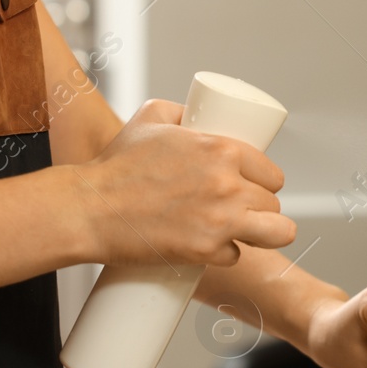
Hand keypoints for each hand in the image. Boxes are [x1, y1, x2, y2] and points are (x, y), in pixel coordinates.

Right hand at [75, 98, 296, 266]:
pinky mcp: (206, 250)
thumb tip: (196, 113)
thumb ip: (180, 111)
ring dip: (266, 235)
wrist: (88, 209)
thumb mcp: (149, 119)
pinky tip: (210, 248)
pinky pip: (236, 256)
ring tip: (248, 235)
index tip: (255, 187)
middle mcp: (228, 184)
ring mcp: (221, 219)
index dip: (264, 182)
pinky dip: (224, 255)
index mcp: (222, 150)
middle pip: (274, 204)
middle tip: (240, 212)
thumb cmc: (114, 166)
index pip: (272, 173)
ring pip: (278, 232)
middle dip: (259, 209)